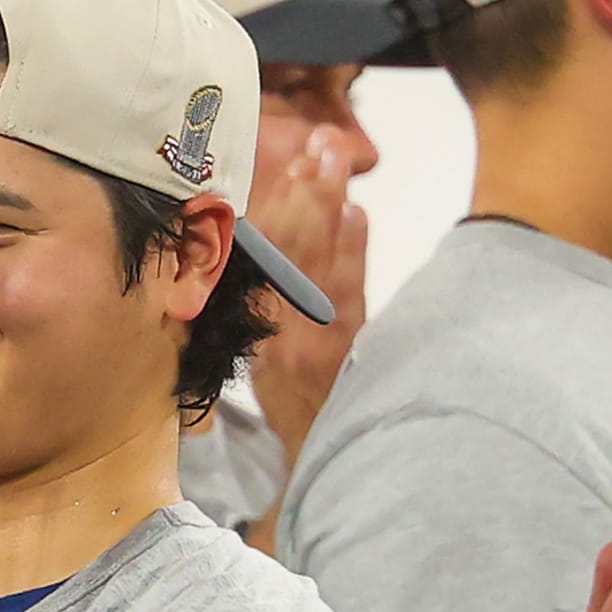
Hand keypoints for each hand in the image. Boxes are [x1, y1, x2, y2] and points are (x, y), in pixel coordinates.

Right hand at [245, 125, 368, 466]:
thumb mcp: (253, 373)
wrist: (326, 471)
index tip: (285, 162)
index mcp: (258, 335)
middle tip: (318, 140)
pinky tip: (358, 214)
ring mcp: (321, 340)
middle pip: (293, 248)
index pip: (262, 258)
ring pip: (321, 261)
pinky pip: (350, 292)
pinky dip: (353, 251)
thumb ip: (253, 316)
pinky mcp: (349, 350)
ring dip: (328, 205)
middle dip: (306, 189)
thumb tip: (260, 255)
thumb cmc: (289, 420)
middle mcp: (287, 332)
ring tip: (334, 157)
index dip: (275, 206)